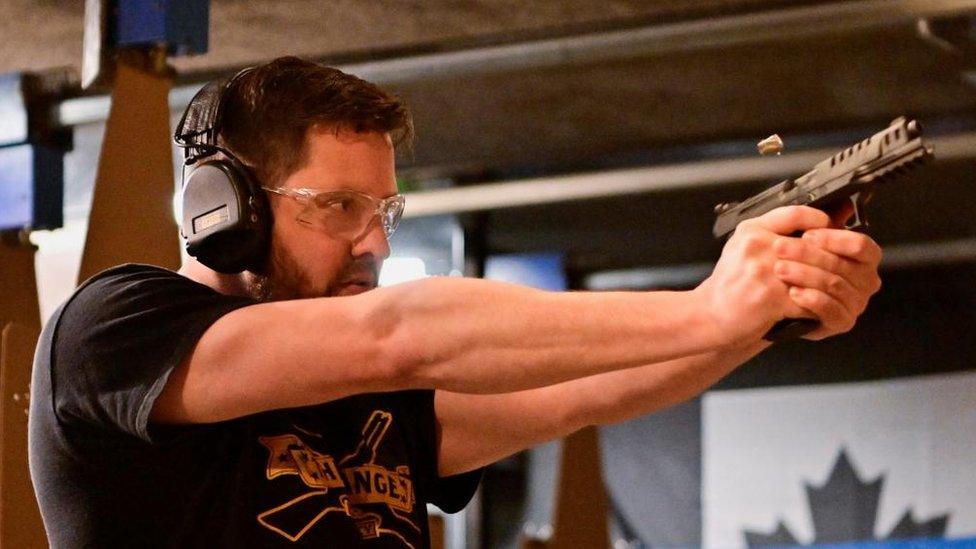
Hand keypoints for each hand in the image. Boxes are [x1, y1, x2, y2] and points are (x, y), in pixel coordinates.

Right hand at [696, 206, 831, 344]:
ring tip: (833, 287)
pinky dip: (817, 305)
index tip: (830, 231)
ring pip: (813, 273)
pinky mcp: (770, 299)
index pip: (796, 213)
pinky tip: (819, 306)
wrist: (709, 314)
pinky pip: (807, 299)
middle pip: (811, 244)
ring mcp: (764, 273)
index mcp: (751, 230)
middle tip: (841, 264)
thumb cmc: (730, 283)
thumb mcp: (744, 246)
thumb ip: (775, 232)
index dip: (821, 221)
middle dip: (832, 256)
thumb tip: (818, 221)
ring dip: (828, 283)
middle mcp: (756, 247)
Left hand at [770, 224, 881, 339]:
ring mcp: (856, 303)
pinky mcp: (842, 322)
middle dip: (808, 254)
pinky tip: (793, 293)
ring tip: (779, 269)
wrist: (773, 302)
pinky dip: (811, 299)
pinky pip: (832, 310)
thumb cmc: (792, 266)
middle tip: (779, 247)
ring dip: (804, 275)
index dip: (835, 239)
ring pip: (834, 285)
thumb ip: (820, 221)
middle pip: (842, 264)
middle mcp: (865, 280)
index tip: (807, 235)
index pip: (860, 245)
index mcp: (862, 258)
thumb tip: (844, 203)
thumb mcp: (799, 240)